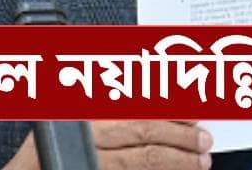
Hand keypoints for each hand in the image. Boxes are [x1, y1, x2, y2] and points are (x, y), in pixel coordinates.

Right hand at [3, 121, 212, 169]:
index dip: (168, 109)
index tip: (194, 110)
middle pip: (144, 132)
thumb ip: (105, 102)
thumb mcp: (68, 111)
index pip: (135, 105)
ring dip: (178, 160)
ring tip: (201, 161)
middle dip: (180, 136)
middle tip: (205, 139)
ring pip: (144, 160)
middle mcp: (90, 136)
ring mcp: (94, 162)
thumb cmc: (47, 144)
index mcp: (87, 111)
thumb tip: (150, 88)